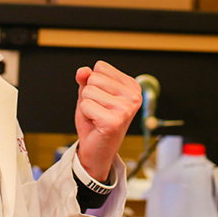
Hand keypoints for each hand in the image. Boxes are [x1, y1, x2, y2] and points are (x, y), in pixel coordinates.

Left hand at [74, 61, 141, 180]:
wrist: (96, 150)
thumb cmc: (95, 121)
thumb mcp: (89, 94)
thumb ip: (85, 79)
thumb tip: (83, 71)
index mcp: (132, 86)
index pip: (100, 67)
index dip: (93, 83)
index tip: (102, 99)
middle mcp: (134, 96)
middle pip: (93, 78)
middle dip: (89, 94)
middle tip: (98, 110)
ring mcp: (126, 109)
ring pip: (88, 91)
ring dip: (87, 105)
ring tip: (97, 117)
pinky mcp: (114, 121)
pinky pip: (85, 105)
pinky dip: (85, 115)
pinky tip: (96, 124)